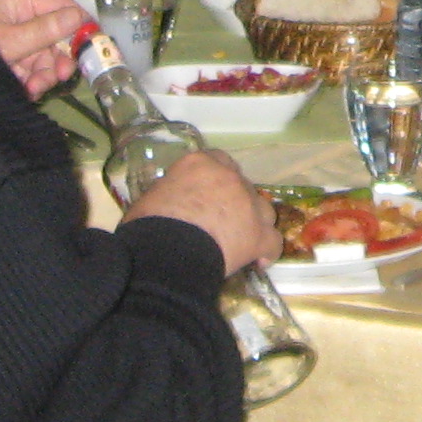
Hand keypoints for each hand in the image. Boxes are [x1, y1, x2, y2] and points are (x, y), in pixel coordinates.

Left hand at [0, 0, 88, 99]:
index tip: (94, 41)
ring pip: (42, 57)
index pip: (56, 4)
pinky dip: (31, 82)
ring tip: (36, 88)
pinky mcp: (5, 63)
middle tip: (64, 75)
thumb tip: (78, 18)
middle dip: (58, 57)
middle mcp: (14, 20)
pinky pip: (28, 71)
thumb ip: (43, 31)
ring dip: (44, 74)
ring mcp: (10, 42)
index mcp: (15, 3)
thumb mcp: (7, 40)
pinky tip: (26, 92)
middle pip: (52, 35)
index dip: (77, 21)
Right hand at [124, 147, 280, 276]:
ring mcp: (248, 205)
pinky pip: (273, 242)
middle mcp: (229, 178)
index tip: (209, 192)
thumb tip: (171, 201)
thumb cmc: (148, 224)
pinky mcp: (259, 235)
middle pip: (242, 185)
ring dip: (255, 221)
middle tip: (221, 221)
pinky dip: (267, 251)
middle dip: (235, 201)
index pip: (217, 160)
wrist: (166, 252)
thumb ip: (170, 192)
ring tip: (242, 239)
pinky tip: (259, 261)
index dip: (216, 178)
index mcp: (200, 164)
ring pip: (264, 209)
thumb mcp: (152, 197)